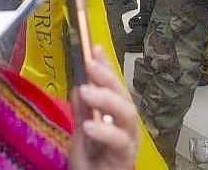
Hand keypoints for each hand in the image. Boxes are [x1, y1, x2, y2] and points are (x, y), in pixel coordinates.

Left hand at [68, 45, 137, 169]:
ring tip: (86, 91)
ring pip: (128, 114)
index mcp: (116, 115)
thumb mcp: (81, 130)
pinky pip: (119, 142)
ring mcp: (128, 140)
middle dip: (107, 78)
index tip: (94, 48)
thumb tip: (79, 84)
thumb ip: (81, 109)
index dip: (106, 66)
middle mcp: (126, 125)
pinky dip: (104, 131)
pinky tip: (89, 125)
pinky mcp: (125, 157)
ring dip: (107, 99)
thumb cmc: (91, 160)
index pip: (112, 86)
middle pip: (123, 95)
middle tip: (90, 65)